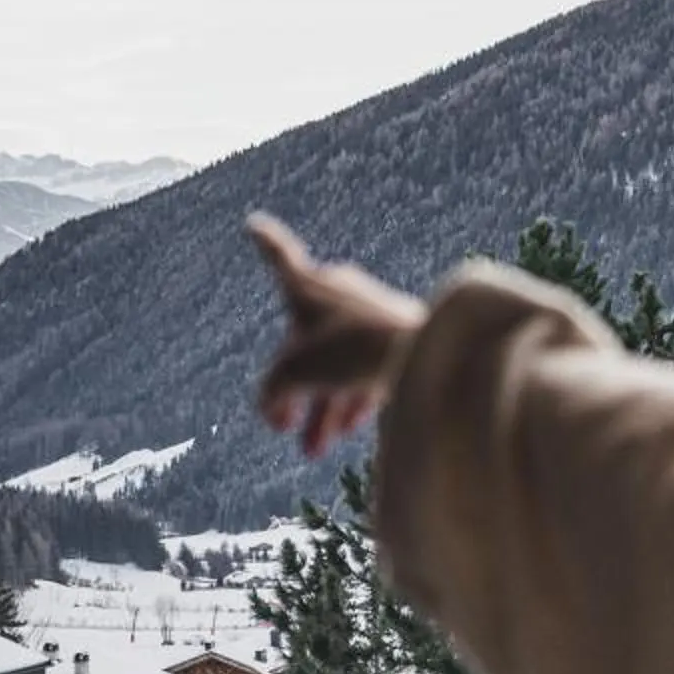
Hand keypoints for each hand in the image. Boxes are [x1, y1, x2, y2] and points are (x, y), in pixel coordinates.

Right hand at [247, 214, 426, 458]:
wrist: (419, 355)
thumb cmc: (348, 352)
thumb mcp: (291, 375)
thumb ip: (272, 393)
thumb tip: (277, 411)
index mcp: (310, 285)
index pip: (279, 257)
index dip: (265, 242)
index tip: (254, 222)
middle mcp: (341, 292)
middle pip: (306, 343)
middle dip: (293, 392)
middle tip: (283, 428)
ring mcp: (372, 316)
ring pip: (336, 364)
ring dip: (322, 408)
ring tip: (314, 450)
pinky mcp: (400, 341)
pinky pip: (366, 371)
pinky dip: (352, 399)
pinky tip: (350, 431)